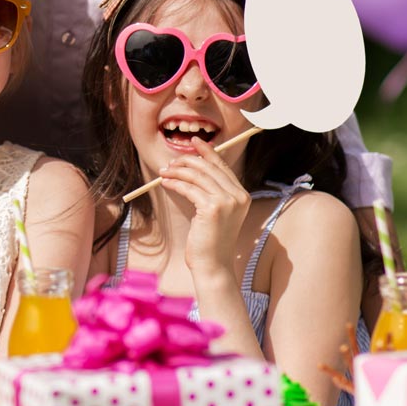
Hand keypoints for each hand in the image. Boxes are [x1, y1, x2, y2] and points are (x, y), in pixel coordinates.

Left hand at [158, 138, 251, 282]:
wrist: (213, 264)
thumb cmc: (210, 239)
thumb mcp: (215, 211)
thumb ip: (210, 190)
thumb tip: (191, 166)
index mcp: (242, 195)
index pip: (223, 166)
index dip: (207, 152)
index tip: (194, 141)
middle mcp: (238, 196)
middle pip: (209, 167)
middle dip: (187, 161)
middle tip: (171, 163)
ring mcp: (228, 202)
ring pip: (197, 175)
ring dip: (177, 171)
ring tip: (164, 172)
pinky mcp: (213, 208)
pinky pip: (189, 188)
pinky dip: (175, 183)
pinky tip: (165, 182)